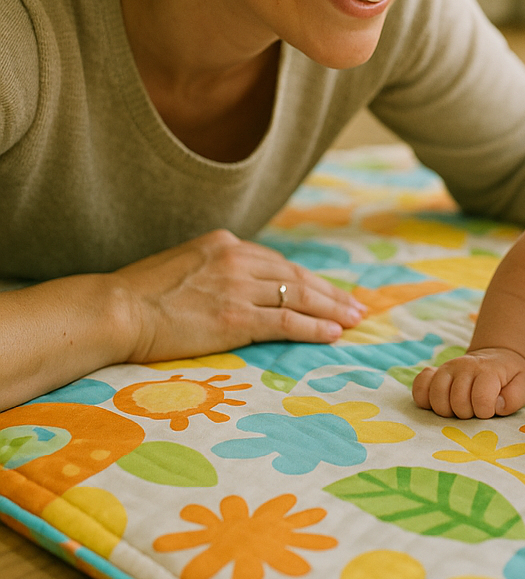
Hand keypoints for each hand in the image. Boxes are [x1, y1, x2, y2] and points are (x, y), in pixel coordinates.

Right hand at [113, 230, 365, 362]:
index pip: (279, 263)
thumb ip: (215, 271)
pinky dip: (314, 328)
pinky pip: (287, 322)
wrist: (114, 309)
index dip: (308, 279)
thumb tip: (234, 287)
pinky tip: (333, 334)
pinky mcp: (236, 317)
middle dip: (330, 293)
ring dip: (331, 310)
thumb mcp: (183, 267)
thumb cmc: (138, 296)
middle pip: (297, 277)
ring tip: (354, 320)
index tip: (328, 290)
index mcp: (226, 244)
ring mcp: (239, 287)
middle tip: (355, 306)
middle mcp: (238, 259)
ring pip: (300, 297)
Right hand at [413, 347, 524, 418]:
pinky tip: (436, 402)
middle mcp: (464, 366)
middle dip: (466, 414)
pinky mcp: (434, 373)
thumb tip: (495, 406)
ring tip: (458, 409)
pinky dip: (424, 398)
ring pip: (435, 396)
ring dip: (446, 410)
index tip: (489, 411)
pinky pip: (419, 386)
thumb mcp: (521, 387)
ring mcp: (447, 369)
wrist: (497, 358)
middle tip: (474, 411)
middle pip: (456, 401)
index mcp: (487, 370)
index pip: (480, 398)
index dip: (485, 411)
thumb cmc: (509, 378)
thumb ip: (513, 399)